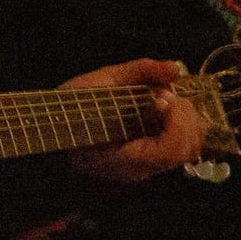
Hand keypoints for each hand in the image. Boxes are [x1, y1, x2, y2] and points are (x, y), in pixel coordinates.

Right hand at [63, 59, 202, 182]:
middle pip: (185, 151)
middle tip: (166, 95)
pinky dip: (184, 125)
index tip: (163, 97)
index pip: (168, 151)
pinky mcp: (150, 161)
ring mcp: (146, 169)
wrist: (51, 127)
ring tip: (167, 100)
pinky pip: (181, 147)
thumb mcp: (98, 81)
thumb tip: (174, 68)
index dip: (176, 121)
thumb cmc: (69, 108)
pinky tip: (167, 109)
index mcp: (121, 159)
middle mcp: (138, 170)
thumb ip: (139, 72)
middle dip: (185, 116)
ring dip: (188, 120)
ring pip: (189, 151)